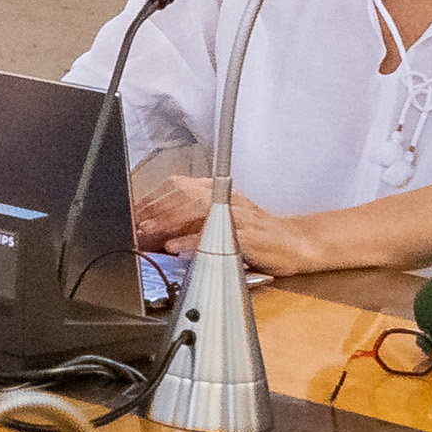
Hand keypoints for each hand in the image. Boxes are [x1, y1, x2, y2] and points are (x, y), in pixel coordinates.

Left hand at [134, 174, 314, 270]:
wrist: (297, 244)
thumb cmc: (257, 234)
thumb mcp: (223, 219)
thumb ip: (195, 219)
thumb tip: (159, 224)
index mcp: (220, 192)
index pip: (180, 186)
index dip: (155, 197)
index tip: (135, 209)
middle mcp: (228, 198)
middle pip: (185, 194)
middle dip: (157, 207)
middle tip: (137, 219)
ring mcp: (238, 215)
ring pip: (197, 209)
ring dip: (169, 219)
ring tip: (149, 229)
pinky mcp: (247, 235)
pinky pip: (215, 234)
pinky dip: (191, 240)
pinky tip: (175, 245)